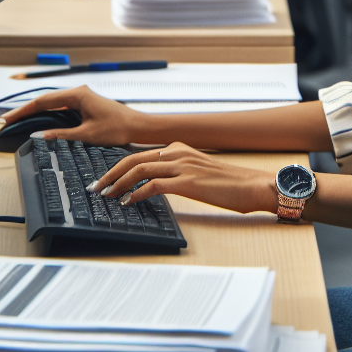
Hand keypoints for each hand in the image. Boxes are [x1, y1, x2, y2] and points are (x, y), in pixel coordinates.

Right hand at [3, 85, 139, 145]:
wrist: (137, 126)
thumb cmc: (117, 128)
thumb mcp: (87, 135)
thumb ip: (61, 135)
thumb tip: (39, 136)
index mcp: (77, 95)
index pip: (43, 101)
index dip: (24, 110)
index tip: (8, 118)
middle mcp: (78, 92)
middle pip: (46, 100)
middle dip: (26, 110)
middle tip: (7, 120)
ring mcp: (82, 97)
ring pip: (53, 103)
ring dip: (36, 111)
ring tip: (18, 120)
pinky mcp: (85, 104)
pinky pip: (61, 107)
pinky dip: (48, 113)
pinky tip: (39, 120)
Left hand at [90, 142, 278, 214]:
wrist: (255, 185)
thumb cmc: (231, 183)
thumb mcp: (199, 171)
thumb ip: (178, 172)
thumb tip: (155, 185)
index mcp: (179, 148)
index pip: (140, 155)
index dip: (118, 167)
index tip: (105, 179)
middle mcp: (178, 152)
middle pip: (133, 159)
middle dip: (110, 174)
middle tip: (96, 187)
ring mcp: (183, 166)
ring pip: (139, 170)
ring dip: (118, 184)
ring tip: (107, 196)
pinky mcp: (188, 182)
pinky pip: (153, 186)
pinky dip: (136, 194)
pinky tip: (128, 203)